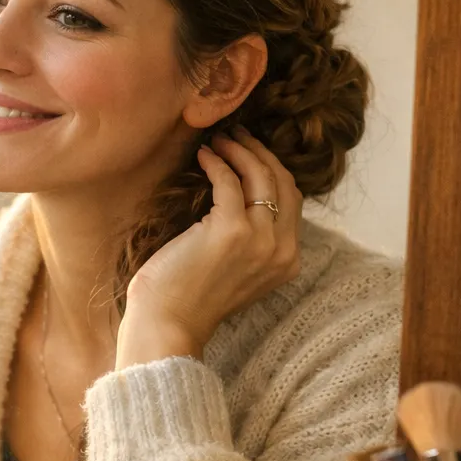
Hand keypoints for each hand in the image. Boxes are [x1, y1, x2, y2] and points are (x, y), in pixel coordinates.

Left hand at [115, 128, 301, 368]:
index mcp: (287, 261)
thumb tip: (240, 195)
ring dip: (239, 150)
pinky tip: (202, 156)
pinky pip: (229, 181)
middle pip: (283, 182)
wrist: (168, 324)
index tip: (250, 151)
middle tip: (236, 136)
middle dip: (260, 153)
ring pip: (261, 176)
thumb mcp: (235, 268)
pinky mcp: (230, 230)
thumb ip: (251, 240)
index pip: (292, 200)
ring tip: (219, 140)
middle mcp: (282, 250)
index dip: (272, 169)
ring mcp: (259, 240)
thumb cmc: (189, 297)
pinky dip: (216, 162)